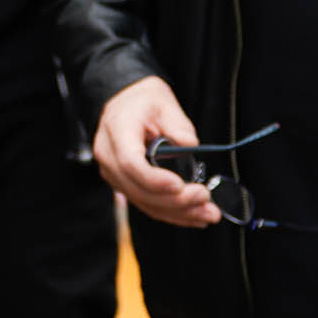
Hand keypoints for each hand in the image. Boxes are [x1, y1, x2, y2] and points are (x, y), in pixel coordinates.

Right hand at [92, 74, 219, 227]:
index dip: (154, 179)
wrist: (125, 101)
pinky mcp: (123, 183)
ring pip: (144, 202)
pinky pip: (146, 203)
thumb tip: (189, 148)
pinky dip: (171, 213)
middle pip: (138, 188)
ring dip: (178, 213)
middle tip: (205, 199)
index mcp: (117, 130)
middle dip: (175, 201)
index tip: (180, 185)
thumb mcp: (164, 103)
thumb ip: (178, 127)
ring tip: (209, 213)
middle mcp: (108, 155)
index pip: (130, 162)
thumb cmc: (144, 101)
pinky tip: (194, 216)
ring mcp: (113, 172)